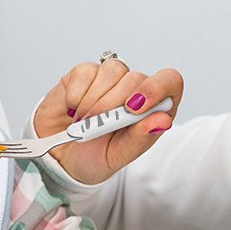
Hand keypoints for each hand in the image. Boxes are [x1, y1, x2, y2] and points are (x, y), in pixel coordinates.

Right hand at [34, 59, 182, 185]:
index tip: (133, 108)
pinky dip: (76, 95)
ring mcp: (110, 79)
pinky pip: (86, 72)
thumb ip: (140, 138)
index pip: (170, 82)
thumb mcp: (118, 157)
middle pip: (137, 78)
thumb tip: (163, 120)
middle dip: (113, 106)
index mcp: (152, 110)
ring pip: (112, 71)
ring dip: (94, 102)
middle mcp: (135, 90)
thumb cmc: (94, 157)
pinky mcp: (86, 73)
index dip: (156, 88)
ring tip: (84, 122)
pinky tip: (73, 110)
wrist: (60, 158)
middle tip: (96, 126)